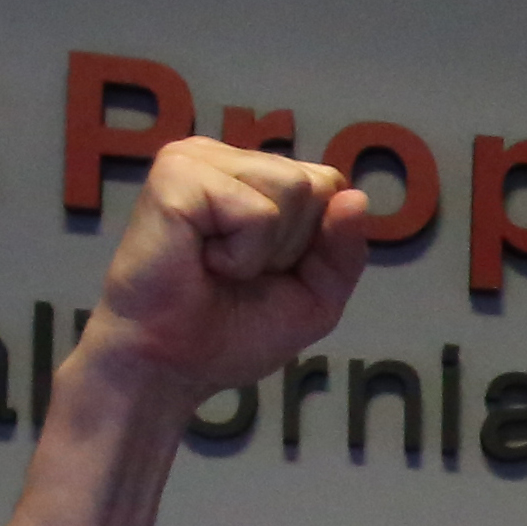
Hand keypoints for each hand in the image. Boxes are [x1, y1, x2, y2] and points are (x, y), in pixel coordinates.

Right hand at [78, 135, 372, 400]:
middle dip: (291, 247)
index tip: (265, 273)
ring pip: (293, 187)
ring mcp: (197, 159)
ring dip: (265, 251)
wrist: (170, 367)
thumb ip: (344, 251)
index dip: (313, 244)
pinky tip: (200, 262)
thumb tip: (356, 197)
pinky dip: (240, 254)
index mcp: (252, 175)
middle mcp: (224, 158)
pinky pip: (256, 210)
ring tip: (216, 266)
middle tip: (234, 273)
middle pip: (316, 184)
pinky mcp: (176, 175)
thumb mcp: (314, 297)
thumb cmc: (229, 333)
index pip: (329, 184)